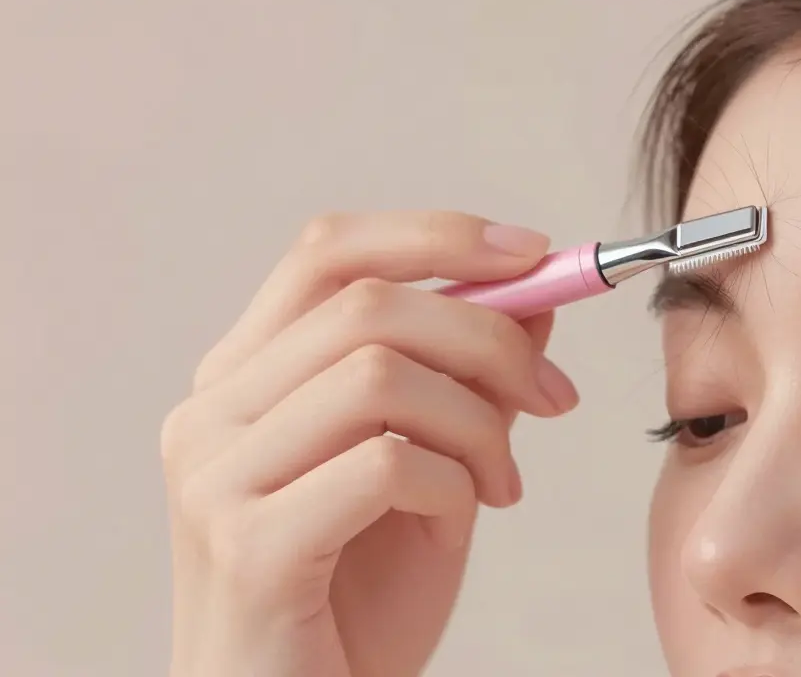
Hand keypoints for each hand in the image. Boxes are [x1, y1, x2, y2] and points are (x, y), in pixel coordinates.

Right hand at [161, 211, 578, 676]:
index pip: (328, 251)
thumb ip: (465, 381)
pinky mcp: (248, 545)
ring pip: (377, 373)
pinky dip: (454, 481)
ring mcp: (217, 477)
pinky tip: (464, 517)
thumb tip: (533, 295)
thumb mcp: (431, 469)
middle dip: (489, 337)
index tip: (532, 253)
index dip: (436, 235)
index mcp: (245, 377)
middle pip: (367, 303)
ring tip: (503, 481)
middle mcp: (213, 412)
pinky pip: (385, 464)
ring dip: (478, 421)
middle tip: (552, 393)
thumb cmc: (356, 600)